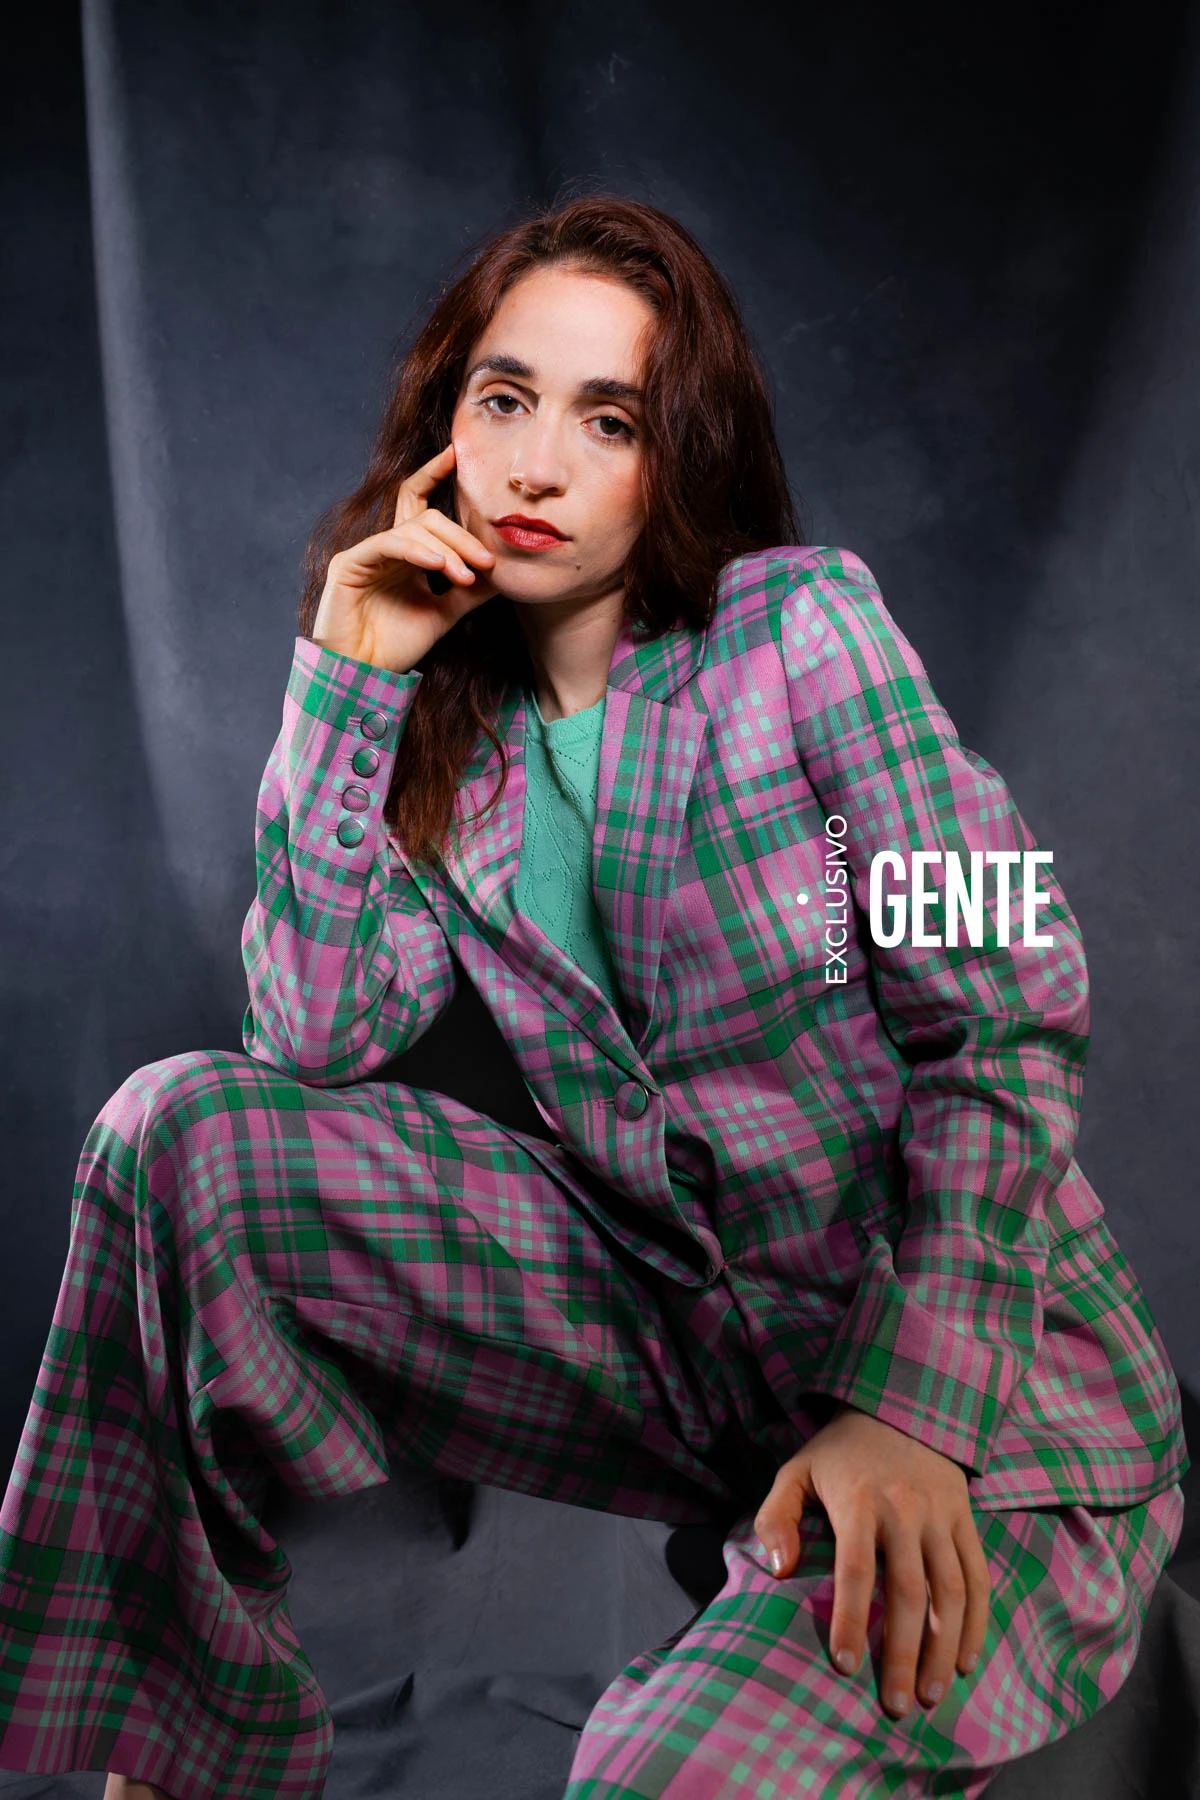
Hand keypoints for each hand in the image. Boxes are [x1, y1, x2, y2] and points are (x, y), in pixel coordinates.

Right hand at [311, 443, 498, 672]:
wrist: (363, 675)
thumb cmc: (397, 645)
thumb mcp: (445, 613)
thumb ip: (470, 591)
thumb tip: (504, 571)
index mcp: (405, 553)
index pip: (419, 502)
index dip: (434, 473)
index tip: (458, 454)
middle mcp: (385, 547)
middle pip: (426, 516)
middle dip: (461, 535)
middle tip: (488, 560)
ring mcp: (365, 553)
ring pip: (412, 530)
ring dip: (447, 550)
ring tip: (467, 574)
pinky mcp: (348, 565)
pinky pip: (388, 545)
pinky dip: (417, 552)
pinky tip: (440, 565)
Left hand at [753, 1403, 991, 1719]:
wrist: (901, 1406)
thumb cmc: (839, 1453)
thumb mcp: (796, 1471)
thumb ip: (776, 1518)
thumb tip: (778, 1570)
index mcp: (859, 1501)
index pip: (856, 1570)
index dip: (850, 1620)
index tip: (845, 1667)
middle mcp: (905, 1511)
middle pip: (909, 1593)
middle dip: (904, 1654)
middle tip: (897, 1706)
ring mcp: (942, 1516)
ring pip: (951, 1592)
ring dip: (945, 1649)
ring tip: (933, 1695)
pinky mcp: (967, 1520)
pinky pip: (979, 1578)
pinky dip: (977, 1623)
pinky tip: (967, 1661)